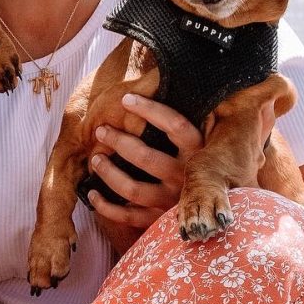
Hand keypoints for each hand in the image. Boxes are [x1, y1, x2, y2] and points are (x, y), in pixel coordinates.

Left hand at [85, 93, 202, 232]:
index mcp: (198, 153)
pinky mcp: (159, 221)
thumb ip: (184, 124)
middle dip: (118, 141)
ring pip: (133, 189)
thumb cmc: (199, 168)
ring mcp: (171, 202)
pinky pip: (128, 216)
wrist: (211, 213)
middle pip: (146, 157)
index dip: (150, 110)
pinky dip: (107, 206)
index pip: (175, 126)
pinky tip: (93, 194)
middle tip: (101, 130)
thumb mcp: (201, 144)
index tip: (126, 99)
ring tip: (96, 159)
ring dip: (109, 173)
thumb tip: (159, 82)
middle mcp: (185, 178)